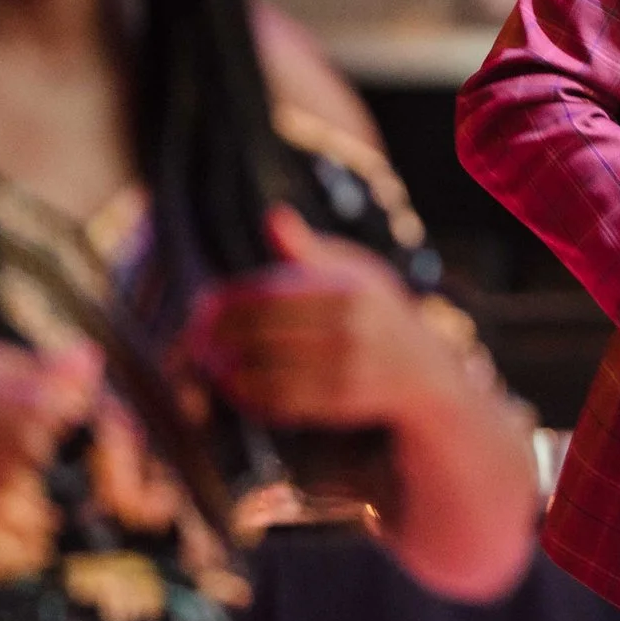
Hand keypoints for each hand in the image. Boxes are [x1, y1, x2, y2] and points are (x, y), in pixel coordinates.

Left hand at [184, 206, 456, 433]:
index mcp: (348, 289)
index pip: (268, 294)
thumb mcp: (355, 272)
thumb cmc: (378, 313)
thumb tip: (272, 216)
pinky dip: (249, 396)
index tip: (200, 306)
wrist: (425, 371)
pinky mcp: (341, 404)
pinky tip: (233, 386)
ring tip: (207, 363)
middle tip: (193, 339)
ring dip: (226, 370)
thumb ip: (309, 250)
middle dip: (218, 337)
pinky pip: (282, 402)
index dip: (227, 302)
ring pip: (266, 370)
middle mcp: (351, 328)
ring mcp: (347, 369)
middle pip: (261, 333)